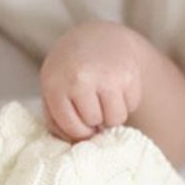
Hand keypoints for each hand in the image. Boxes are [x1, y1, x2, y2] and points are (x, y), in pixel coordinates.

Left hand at [39, 21, 143, 141]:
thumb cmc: (69, 73)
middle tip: (91, 101)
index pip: (74, 129)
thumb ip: (58, 122)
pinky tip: (115, 87)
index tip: (80, 120)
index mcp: (55, 86)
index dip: (80, 130)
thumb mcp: (53, 91)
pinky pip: (131, 106)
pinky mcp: (129, 74)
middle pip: (95, 123)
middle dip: (95, 118)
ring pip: (116, 119)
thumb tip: (76, 147)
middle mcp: (80, 79)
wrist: (96, 37)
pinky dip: (125, 102)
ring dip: (111, 114)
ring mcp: (106, 75)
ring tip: (103, 97)